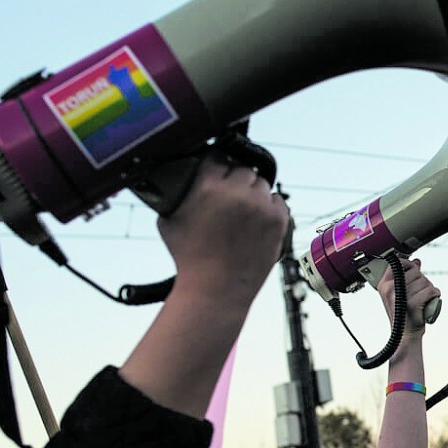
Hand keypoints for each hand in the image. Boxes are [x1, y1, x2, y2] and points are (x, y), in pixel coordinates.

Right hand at [158, 158, 288, 301]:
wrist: (216, 289)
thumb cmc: (189, 257)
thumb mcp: (168, 220)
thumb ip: (177, 193)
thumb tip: (180, 176)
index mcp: (207, 187)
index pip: (217, 158)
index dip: (215, 168)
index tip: (215, 177)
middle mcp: (236, 192)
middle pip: (242, 170)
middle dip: (235, 182)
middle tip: (229, 199)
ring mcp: (260, 206)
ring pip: (262, 184)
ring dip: (253, 193)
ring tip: (243, 212)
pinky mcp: (278, 220)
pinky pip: (278, 201)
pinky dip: (270, 208)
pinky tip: (258, 221)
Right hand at [377, 257, 440, 338]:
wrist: (405, 335)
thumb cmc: (404, 314)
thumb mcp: (400, 293)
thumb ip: (407, 276)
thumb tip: (416, 261)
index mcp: (384, 284)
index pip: (398, 263)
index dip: (410, 265)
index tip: (414, 271)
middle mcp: (389, 289)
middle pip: (415, 272)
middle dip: (422, 281)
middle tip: (418, 293)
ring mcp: (399, 296)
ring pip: (425, 282)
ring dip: (429, 289)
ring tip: (422, 299)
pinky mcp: (411, 304)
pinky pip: (430, 291)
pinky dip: (435, 295)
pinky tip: (430, 300)